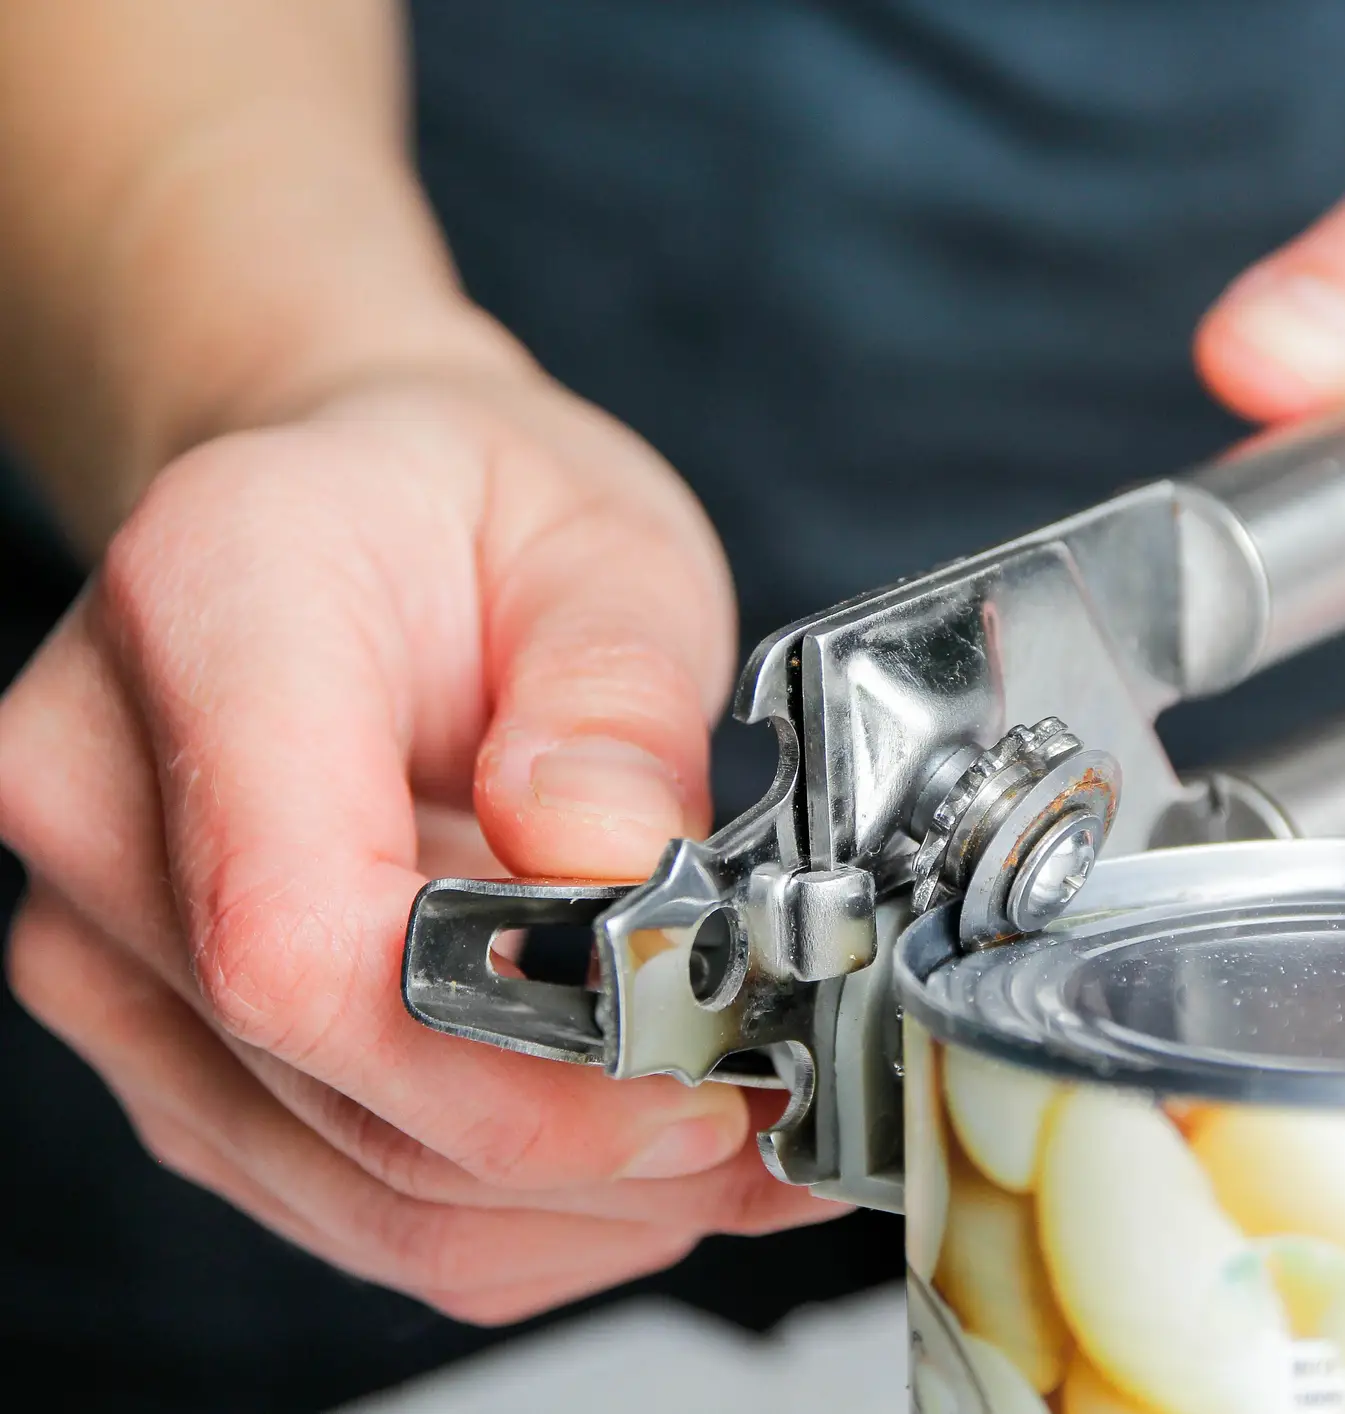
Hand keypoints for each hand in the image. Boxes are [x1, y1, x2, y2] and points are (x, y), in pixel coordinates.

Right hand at [0, 367, 841, 1322]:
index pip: (291, 929)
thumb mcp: (599, 540)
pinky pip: (341, 1202)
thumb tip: (616, 866)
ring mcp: (113, 941)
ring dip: (572, 1204)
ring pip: (350, 1185)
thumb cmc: (463, 510)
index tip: (691, 1062)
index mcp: (210, 614)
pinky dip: (512, 1214)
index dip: (506, 1051)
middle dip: (589, 1145)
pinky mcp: (168, 1037)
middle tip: (770, 1120)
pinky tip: (634, 1163)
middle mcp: (107, 797)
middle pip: (335, 1080)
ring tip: (735, 1146)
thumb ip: (615, 694)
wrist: (346, 522)